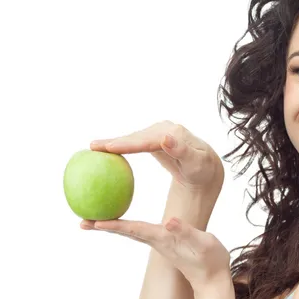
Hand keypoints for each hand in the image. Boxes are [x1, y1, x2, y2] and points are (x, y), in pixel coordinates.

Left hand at [88, 216, 230, 289]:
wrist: (213, 277)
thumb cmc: (210, 260)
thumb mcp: (202, 242)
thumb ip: (186, 232)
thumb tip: (169, 222)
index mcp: (163, 239)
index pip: (134, 229)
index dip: (115, 225)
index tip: (95, 222)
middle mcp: (157, 241)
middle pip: (125, 231)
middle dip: (103, 226)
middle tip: (81, 222)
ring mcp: (159, 242)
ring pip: (131, 231)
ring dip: (111, 225)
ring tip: (92, 220)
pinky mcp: (164, 242)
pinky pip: (139, 230)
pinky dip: (126, 224)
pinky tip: (122, 219)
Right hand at [90, 120, 223, 191]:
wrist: (206, 166)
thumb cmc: (202, 170)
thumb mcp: (197, 163)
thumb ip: (182, 151)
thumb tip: (165, 137)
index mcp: (174, 134)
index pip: (146, 139)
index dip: (126, 143)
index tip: (107, 148)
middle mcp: (165, 129)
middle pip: (136, 136)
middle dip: (114, 141)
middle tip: (92, 148)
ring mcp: (159, 132)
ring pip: (133, 138)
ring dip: (114, 142)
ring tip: (93, 148)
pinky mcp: (155, 137)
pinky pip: (135, 142)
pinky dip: (122, 146)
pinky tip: (106, 151)